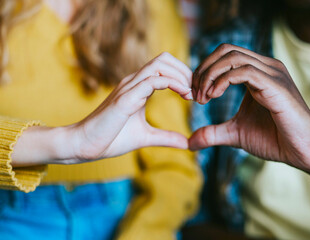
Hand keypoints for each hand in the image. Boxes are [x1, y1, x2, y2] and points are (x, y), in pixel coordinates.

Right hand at [12, 52, 192, 165]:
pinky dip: (172, 83)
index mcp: (137, 87)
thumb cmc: (111, 139)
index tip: (192, 94)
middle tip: (194, 90)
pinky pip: (152, 80)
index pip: (163, 67)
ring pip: (159, 64)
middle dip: (184, 70)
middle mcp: (133, 82)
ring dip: (181, 75)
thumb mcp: (146, 137)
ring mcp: (128, 87)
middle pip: (164, 59)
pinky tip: (183, 95)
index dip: (182, 75)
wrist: (85, 146)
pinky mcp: (125, 98)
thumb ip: (166, 138)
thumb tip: (186, 143)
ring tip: (190, 93)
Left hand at [189, 44, 309, 172]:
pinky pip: (244, 72)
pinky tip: (214, 96)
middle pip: (226, 50)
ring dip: (210, 75)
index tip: (193, 93)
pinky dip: (222, 81)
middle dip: (203, 69)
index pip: (224, 55)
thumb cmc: (274, 139)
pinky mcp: (276, 86)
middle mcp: (266, 67)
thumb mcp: (235, 134)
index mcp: (257, 72)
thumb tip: (190, 142)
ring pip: (232, 57)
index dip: (204, 70)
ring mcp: (272, 74)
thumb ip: (213, 133)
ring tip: (203, 98)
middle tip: (194, 94)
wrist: (303, 153)